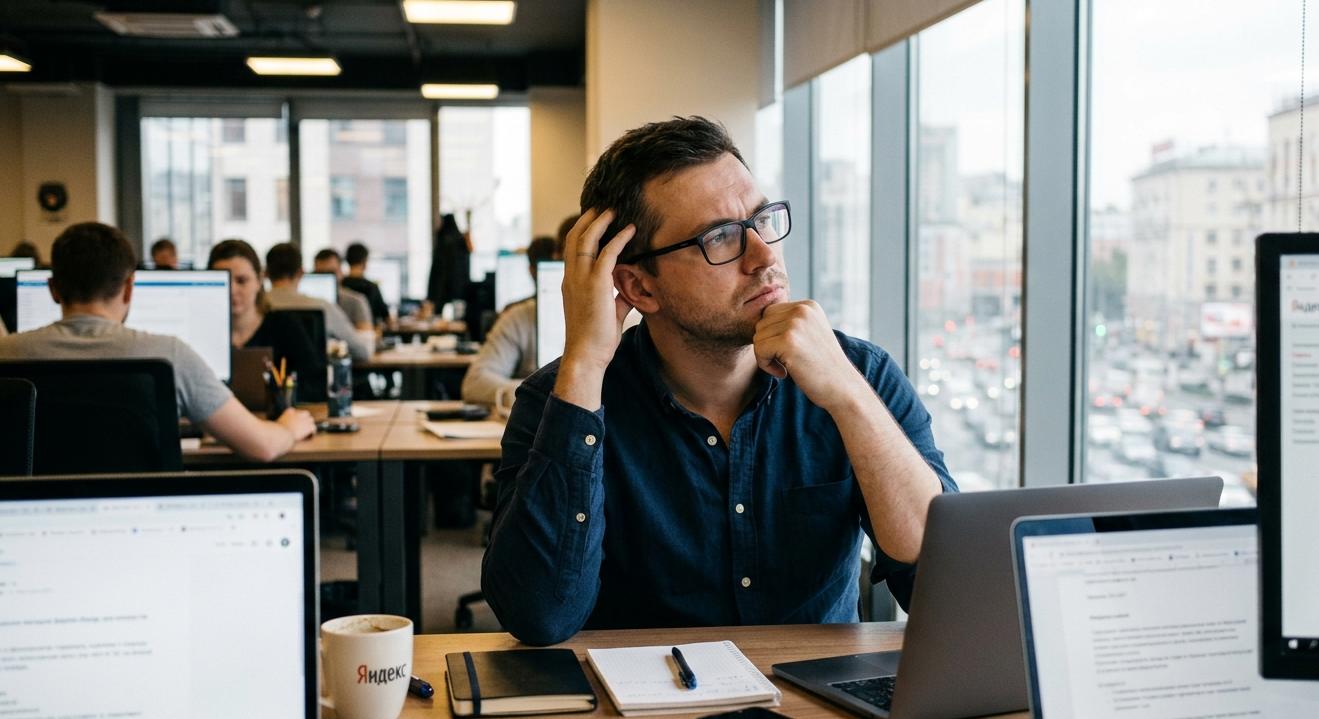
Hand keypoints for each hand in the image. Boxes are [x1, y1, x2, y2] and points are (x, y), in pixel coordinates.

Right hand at [277, 408, 316, 440]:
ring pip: (311, 420)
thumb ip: (282, 423)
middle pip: (305, 414)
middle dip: (304, 420)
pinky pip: (313, 428)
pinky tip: (309, 436)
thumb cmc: (277, 433)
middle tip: (301, 427)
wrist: (282, 436)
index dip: (296, 418)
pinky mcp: (310, 426)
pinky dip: (312, 432)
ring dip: (308, 425)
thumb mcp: (276, 425)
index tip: (294, 423)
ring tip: (305, 432)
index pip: (295, 411)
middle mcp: (298, 413)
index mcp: (289, 411)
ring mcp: (305, 419)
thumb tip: (282, 428)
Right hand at [553, 209, 635, 409]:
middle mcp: (571, 278)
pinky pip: (607, 253)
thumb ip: (618, 298)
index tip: (592, 220)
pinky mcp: (595, 285)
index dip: (580, 232)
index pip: (571, 250)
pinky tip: (630, 230)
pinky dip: (619, 239)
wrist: (586, 356)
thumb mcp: (608, 313)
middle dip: (587, 220)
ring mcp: (580, 280)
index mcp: (570, 284)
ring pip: (585, 240)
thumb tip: (631, 291)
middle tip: (600, 207)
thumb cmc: (596, 340)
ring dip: (600, 223)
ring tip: (612, 211)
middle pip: (573, 239)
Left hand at [752, 300, 863, 411]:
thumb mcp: (810, 334)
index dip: (772, 336)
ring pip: (758, 337)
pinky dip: (766, 365)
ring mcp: (795, 324)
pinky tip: (784, 373)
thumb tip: (759, 322)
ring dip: (766, 356)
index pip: (770, 313)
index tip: (788, 353)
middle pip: (761, 324)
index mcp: (808, 306)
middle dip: (767, 345)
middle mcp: (802, 310)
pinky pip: (759, 349)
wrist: (843, 388)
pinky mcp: (788, 341)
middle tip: (785, 362)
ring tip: (786, 367)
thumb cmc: (823, 366)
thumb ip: (790, 323)